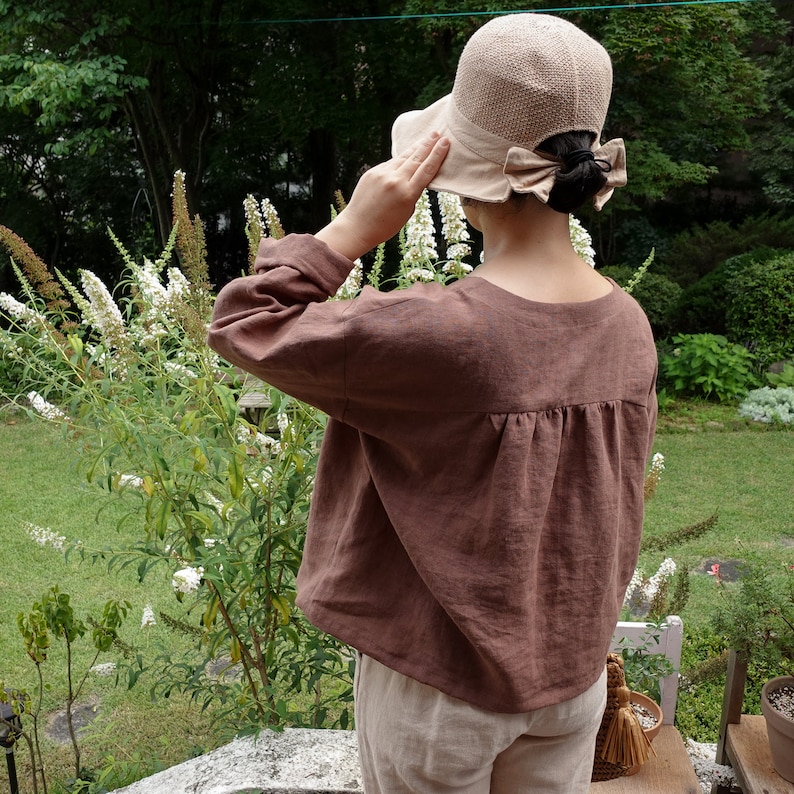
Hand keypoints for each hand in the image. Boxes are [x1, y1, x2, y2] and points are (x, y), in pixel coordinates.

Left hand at [315, 133, 449, 260]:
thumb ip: (413, 192)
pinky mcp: (372, 172)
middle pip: (416, 158)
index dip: (437, 154)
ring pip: (403, 157)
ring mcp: (382, 175)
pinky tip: (407, 154)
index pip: (427, 169)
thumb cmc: (385, 225)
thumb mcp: (407, 212)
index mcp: (408, 194)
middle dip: (428, 144)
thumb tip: (414, 175)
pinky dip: (400, 159)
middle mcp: (395, 181)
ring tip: (426, 138)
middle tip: (437, 133)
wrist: (357, 226)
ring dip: (415, 148)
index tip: (445, 142)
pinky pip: (390, 163)